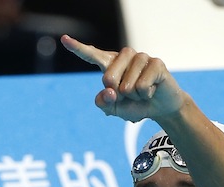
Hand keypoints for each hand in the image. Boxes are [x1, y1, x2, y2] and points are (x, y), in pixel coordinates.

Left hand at [60, 35, 183, 122]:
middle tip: (130, 94)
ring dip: (134, 96)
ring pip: (127, 86)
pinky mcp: (156, 63)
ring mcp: (141, 57)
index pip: (91, 55)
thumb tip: (110, 90)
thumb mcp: (114, 109)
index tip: (64, 39)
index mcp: (109, 64)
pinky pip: (142, 86)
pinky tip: (152, 90)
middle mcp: (124, 56)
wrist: (159, 108)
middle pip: (108, 79)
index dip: (77, 48)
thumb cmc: (134, 104)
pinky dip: (145, 95)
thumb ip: (104, 103)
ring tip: (142, 92)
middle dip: (118, 94)